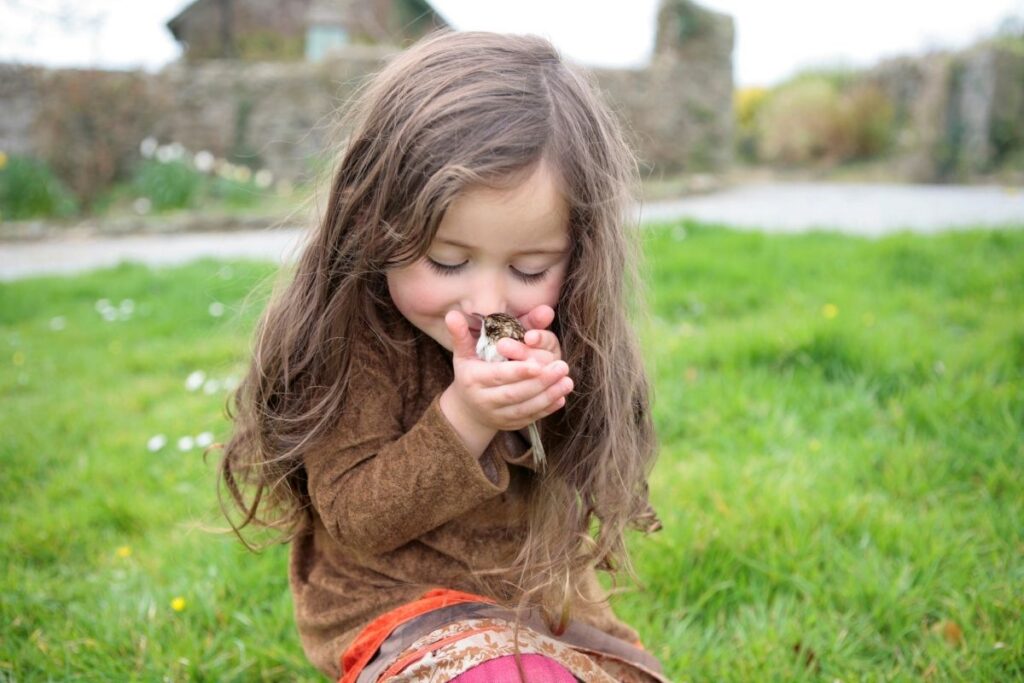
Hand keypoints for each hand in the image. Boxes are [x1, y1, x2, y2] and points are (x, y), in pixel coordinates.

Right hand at [440, 310, 571, 442]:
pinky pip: (531, 417)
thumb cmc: (469, 374)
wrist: (467, 410)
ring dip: (549, 395)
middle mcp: (485, 400)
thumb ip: (461, 335)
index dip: (518, 371)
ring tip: (567, 381)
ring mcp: (499, 415)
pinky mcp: (511, 425)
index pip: (498, 376)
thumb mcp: (462, 354)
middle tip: (562, 366)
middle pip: (515, 393)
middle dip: (540, 382)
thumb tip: (452, 314)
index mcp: (474, 380)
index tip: (539, 363)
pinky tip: (561, 397)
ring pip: (526, 407)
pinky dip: (547, 409)